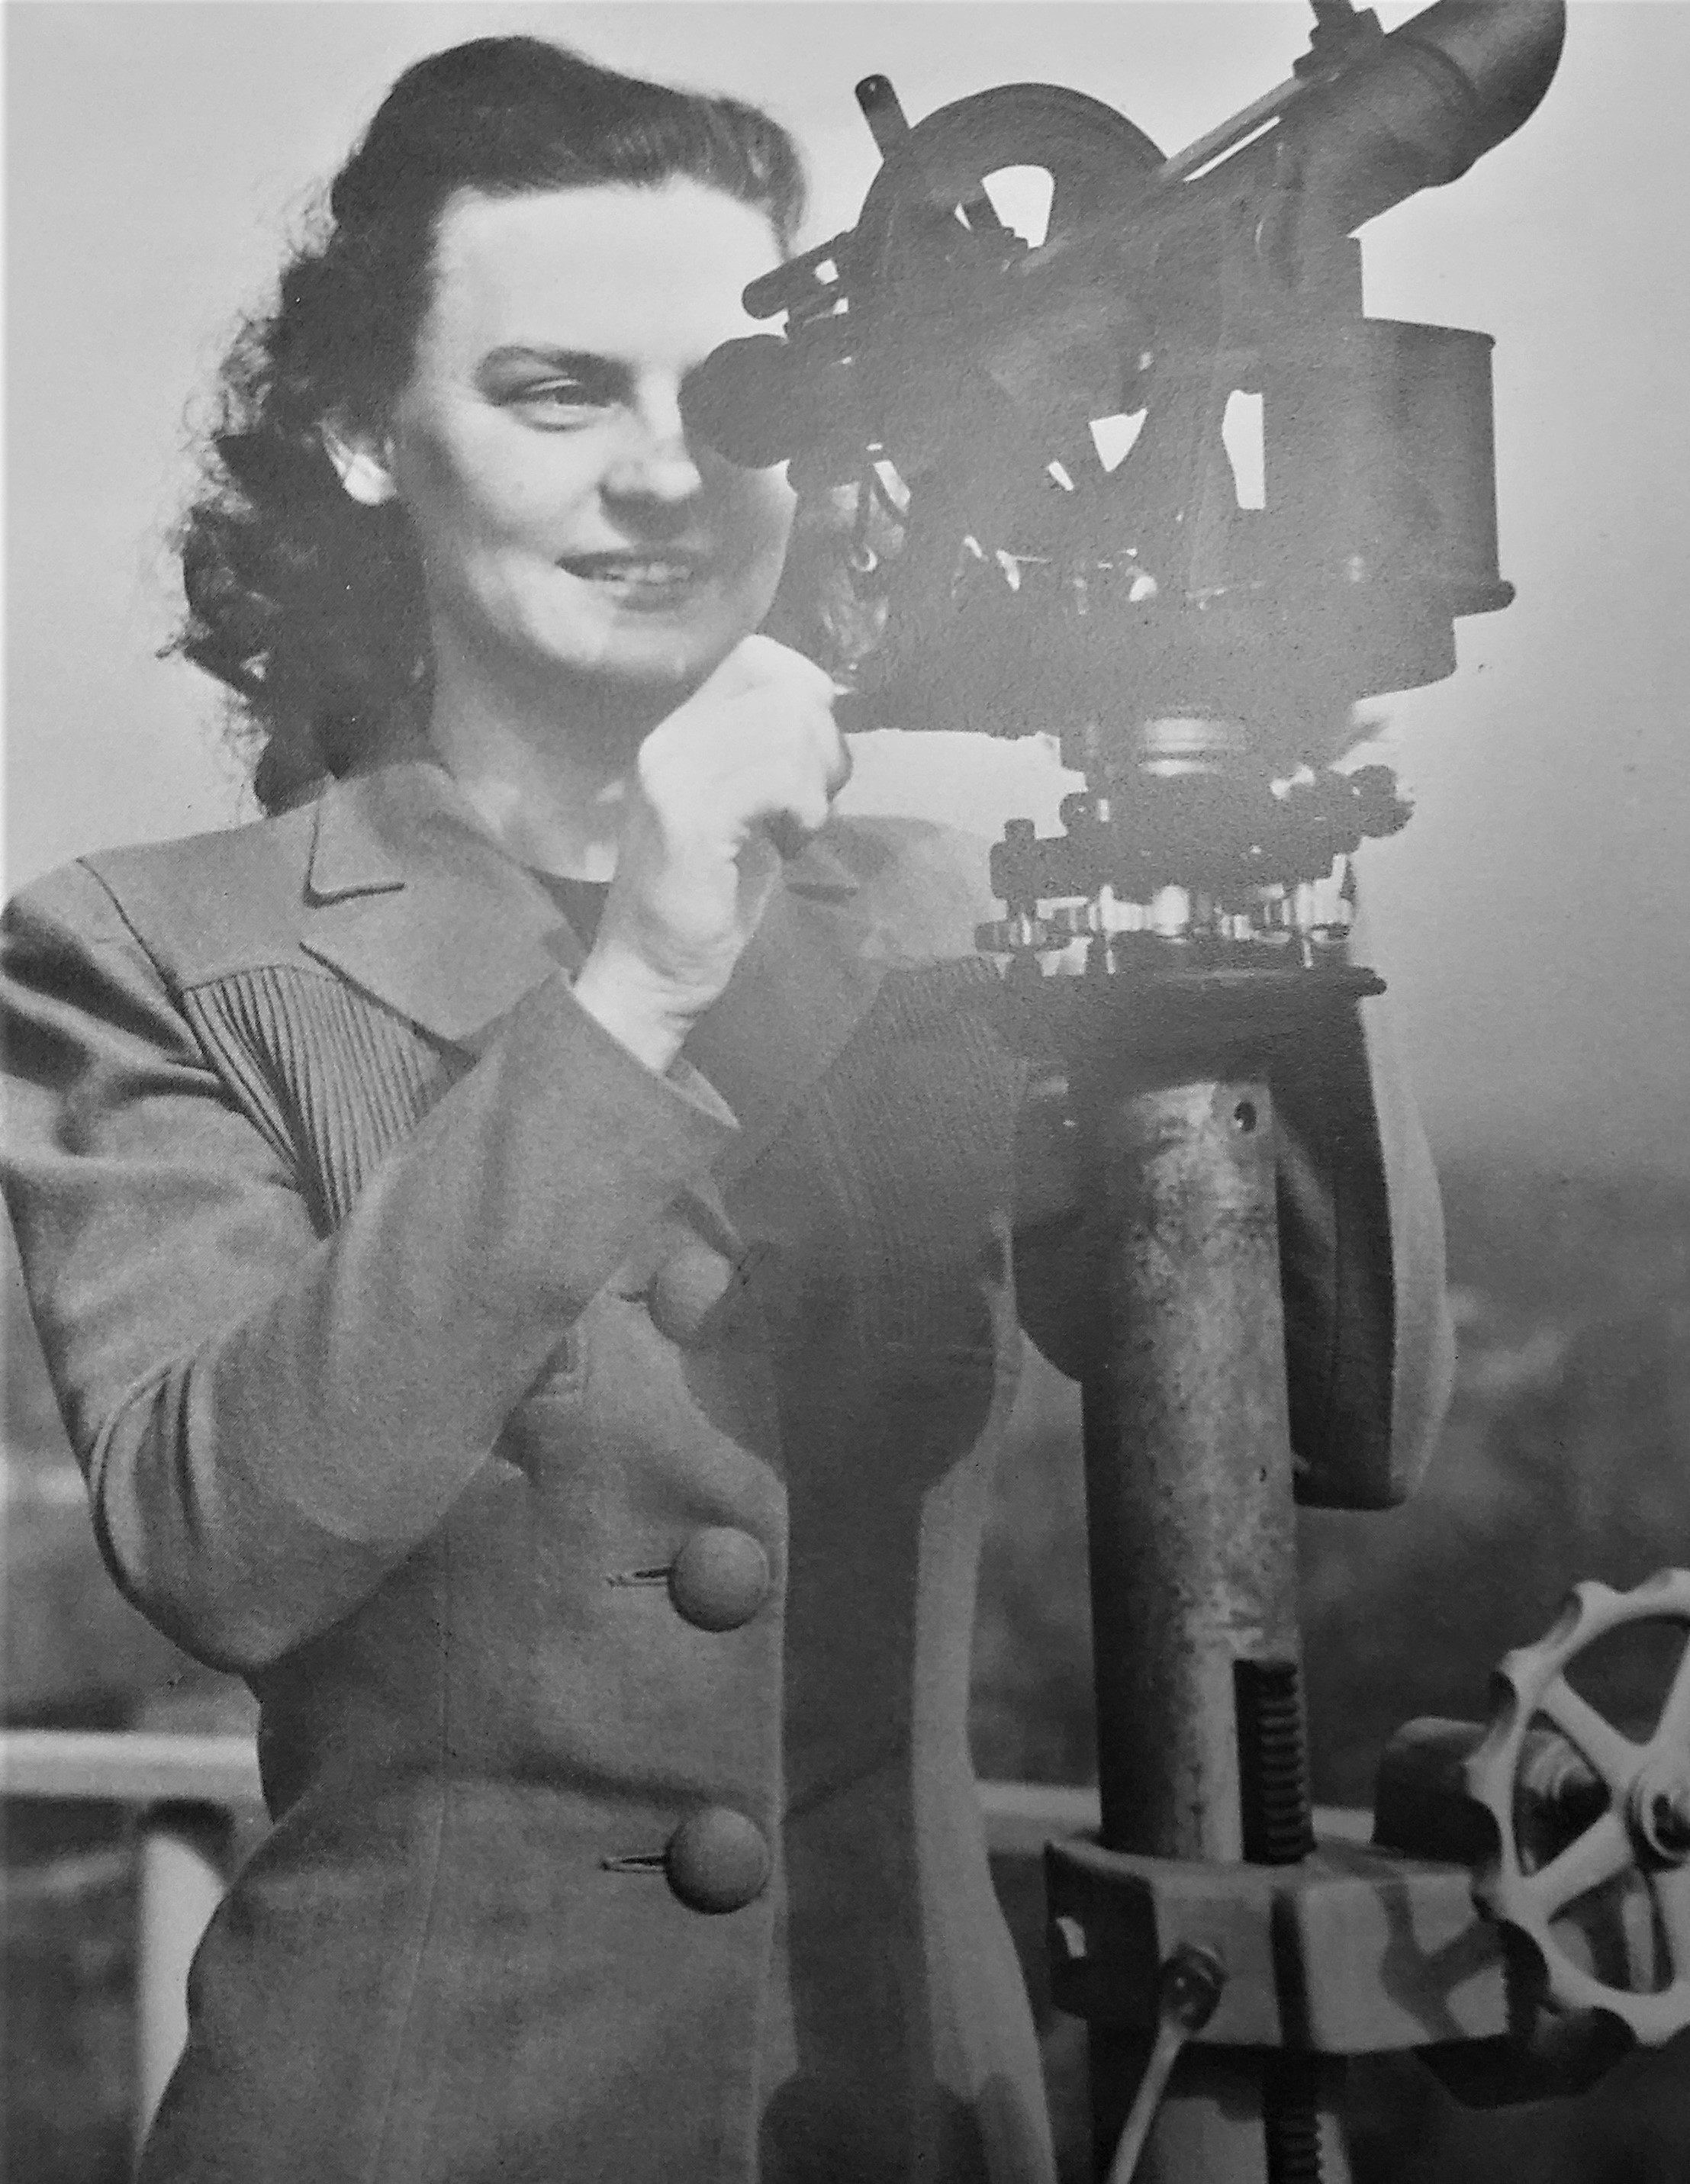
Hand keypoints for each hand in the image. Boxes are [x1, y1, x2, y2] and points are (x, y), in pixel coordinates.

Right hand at [572, 635, 850, 1071]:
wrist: (652, 971)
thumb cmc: (707, 894)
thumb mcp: (740, 803)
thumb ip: (767, 747)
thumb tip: (825, 702)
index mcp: (675, 726)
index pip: (756, 656)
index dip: (805, 692)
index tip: (812, 756)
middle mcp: (666, 737)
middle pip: (781, 688)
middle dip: (824, 744)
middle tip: (812, 802)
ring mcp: (672, 774)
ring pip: (786, 730)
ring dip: (816, 784)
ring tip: (796, 828)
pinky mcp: (689, 819)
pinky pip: (778, 779)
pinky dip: (804, 812)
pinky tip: (789, 846)